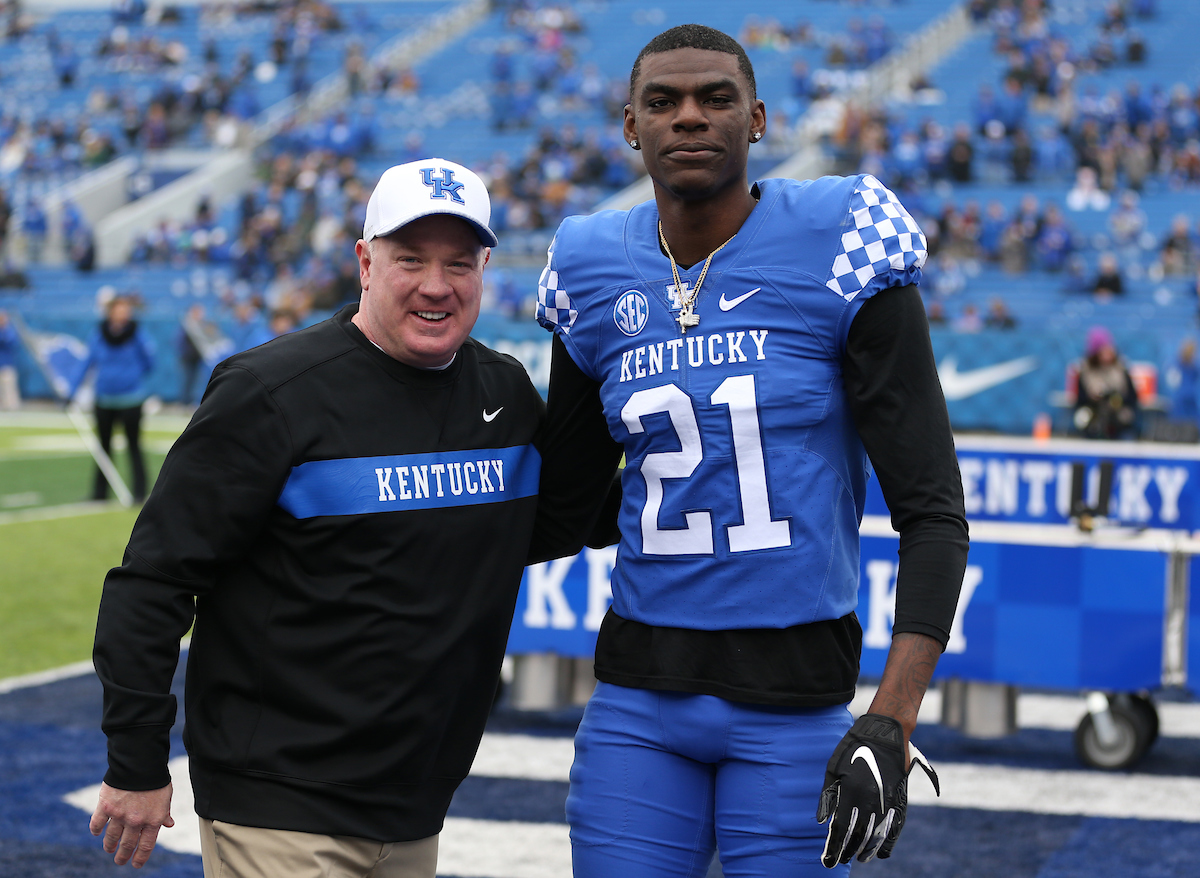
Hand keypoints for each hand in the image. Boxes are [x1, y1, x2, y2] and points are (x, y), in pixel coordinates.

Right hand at [89, 781, 173, 867]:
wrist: (140, 763)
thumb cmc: (155, 779)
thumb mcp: (165, 797)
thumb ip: (164, 812)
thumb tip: (168, 824)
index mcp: (153, 819)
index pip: (146, 846)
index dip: (140, 857)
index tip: (135, 864)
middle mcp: (136, 821)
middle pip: (127, 845)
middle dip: (123, 856)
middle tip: (120, 860)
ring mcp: (119, 815)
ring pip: (111, 838)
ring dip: (109, 845)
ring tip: (109, 848)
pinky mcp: (105, 807)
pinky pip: (97, 824)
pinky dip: (96, 830)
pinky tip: (97, 833)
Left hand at [815, 714, 938, 866]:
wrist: (884, 733)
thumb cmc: (853, 748)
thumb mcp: (833, 767)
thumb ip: (828, 796)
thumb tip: (822, 821)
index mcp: (851, 791)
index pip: (841, 828)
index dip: (834, 847)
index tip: (827, 861)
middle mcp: (869, 799)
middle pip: (858, 834)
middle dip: (847, 850)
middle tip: (839, 860)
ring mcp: (886, 800)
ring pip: (876, 834)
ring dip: (866, 849)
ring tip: (858, 858)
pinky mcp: (899, 799)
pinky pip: (894, 827)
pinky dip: (888, 842)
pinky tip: (881, 852)